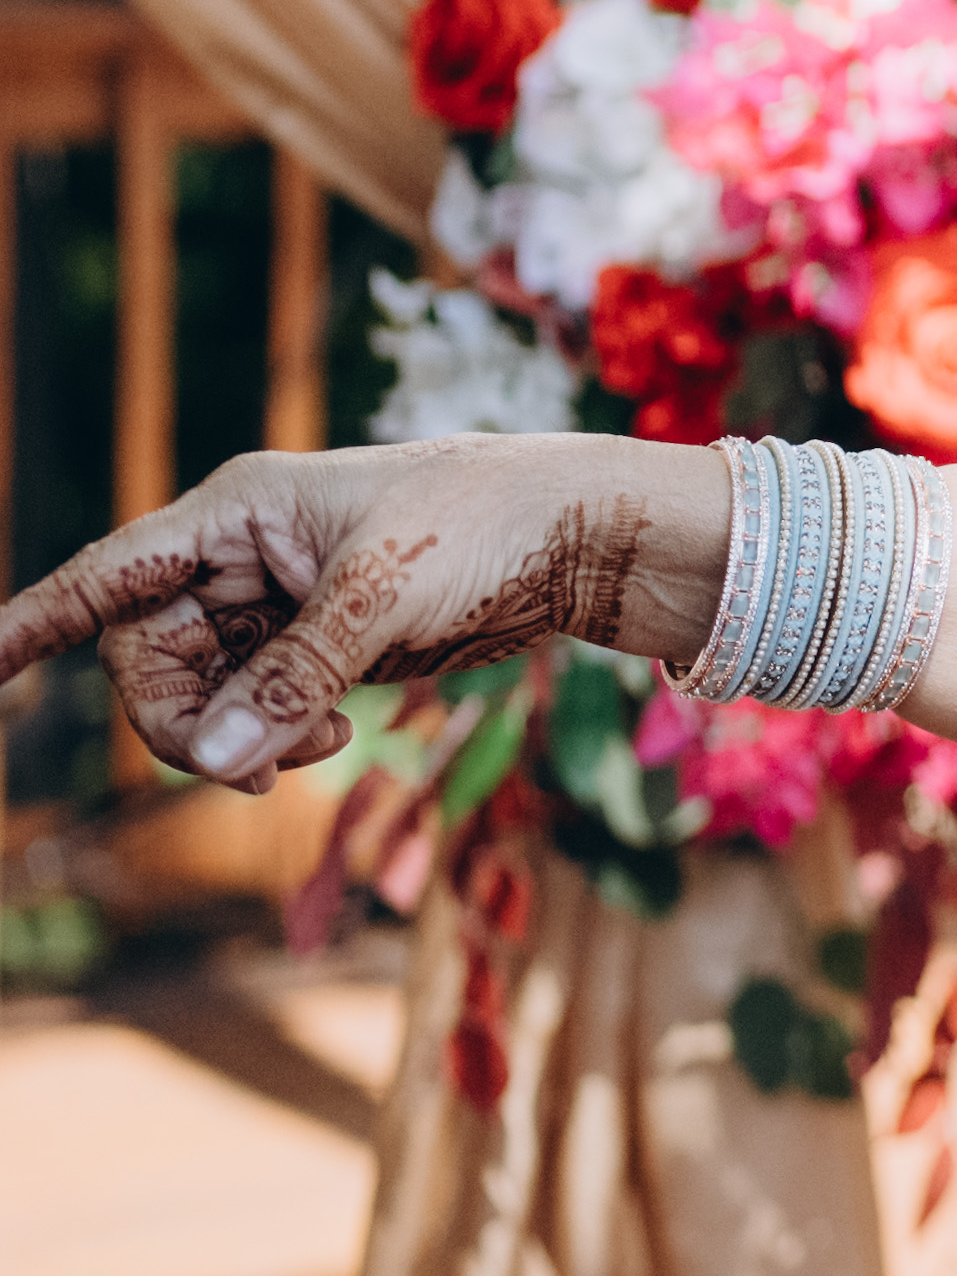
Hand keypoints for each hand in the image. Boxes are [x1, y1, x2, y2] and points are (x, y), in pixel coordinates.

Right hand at [0, 436, 714, 791]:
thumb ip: (291, 680)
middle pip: (146, 656)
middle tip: (250, 765)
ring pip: (199, 693)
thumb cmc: (487, 527)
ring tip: (310, 751)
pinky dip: (274, 737)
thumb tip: (211, 761)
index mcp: (237, 510)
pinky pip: (253, 708)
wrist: (582, 537)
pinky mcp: (319, 646)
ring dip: (234, 737)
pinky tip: (326, 742)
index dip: (28, 625)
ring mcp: (278, 603)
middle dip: (179, 718)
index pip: (105, 575)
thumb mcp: (382, 599)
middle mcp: (241, 555)